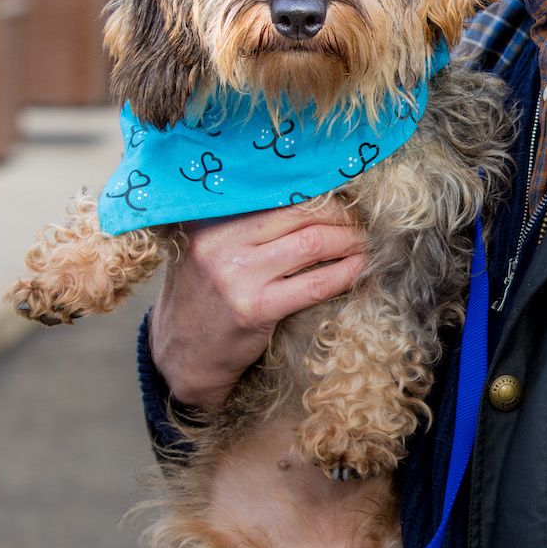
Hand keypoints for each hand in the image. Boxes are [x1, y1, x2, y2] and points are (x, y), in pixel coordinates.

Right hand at [149, 201, 366, 407]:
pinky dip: (346, 273)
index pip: (276, 192)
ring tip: (365, 242)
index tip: (343, 196)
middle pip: (300, 212)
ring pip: (313, 243)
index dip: (318, 192)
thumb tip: (307, 196)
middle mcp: (219, 242)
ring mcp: (237, 276)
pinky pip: (315, 283)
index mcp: (208, 219)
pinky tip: (360, 269)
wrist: (181, 356)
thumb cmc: (203, 297)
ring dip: (350, 240)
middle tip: (362, 219)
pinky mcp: (256, 310)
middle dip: (341, 213)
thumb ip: (242, 224)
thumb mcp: (208, 249)